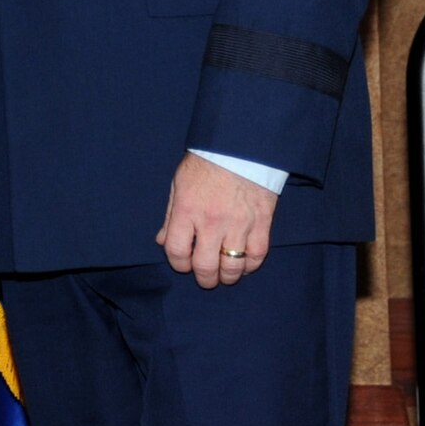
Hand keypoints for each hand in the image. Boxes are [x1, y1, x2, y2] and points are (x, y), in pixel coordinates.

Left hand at [155, 152, 277, 288]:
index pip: (177, 251)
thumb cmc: (205, 164)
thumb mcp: (178, 185)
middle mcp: (211, 221)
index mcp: (186, 209)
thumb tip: (163, 242)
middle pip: (205, 266)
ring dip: (227, 277)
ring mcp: (238, 224)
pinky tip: (244, 264)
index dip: (178, 264)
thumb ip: (170, 217)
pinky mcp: (262, 223)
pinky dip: (250, 266)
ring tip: (224, 275)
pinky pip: (257, 256)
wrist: (240, 147)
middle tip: (206, 278)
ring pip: (232, 266)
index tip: (182, 264)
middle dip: (204, 278)